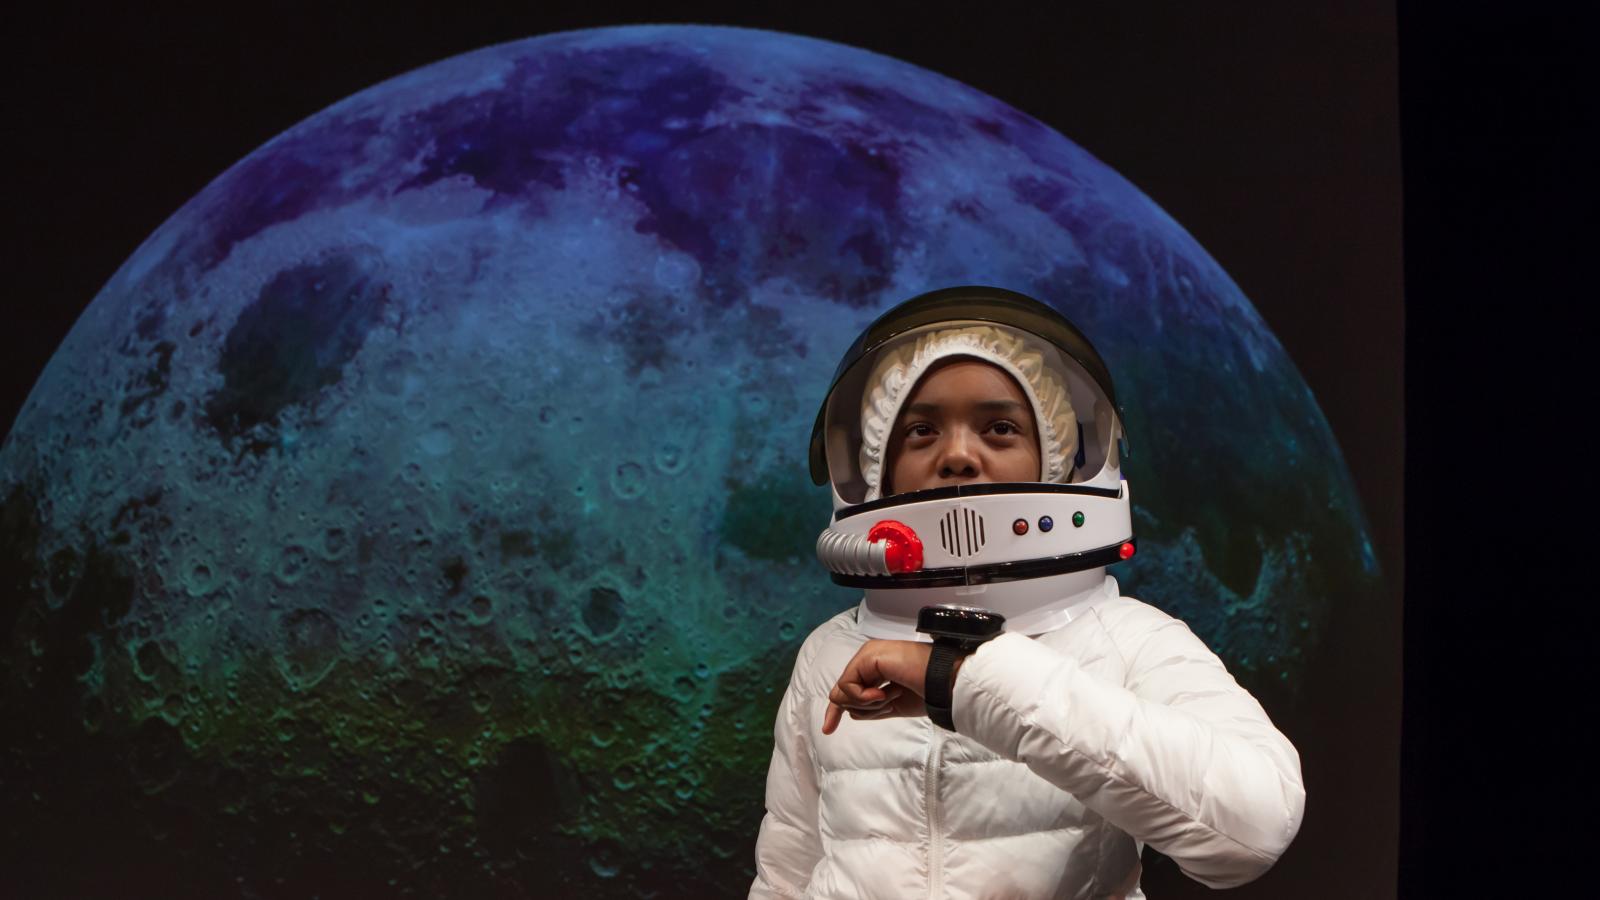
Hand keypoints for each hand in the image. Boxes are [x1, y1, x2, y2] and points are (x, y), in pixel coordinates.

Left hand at [822, 640, 963, 734]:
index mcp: (874, 667)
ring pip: (843, 692)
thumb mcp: (890, 705)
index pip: (846, 689)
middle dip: (863, 708)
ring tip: (892, 695)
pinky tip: (884, 693)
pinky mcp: (868, 657)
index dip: (835, 711)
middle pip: (841, 693)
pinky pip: (849, 686)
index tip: (827, 730)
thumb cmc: (925, 692)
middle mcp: (867, 658)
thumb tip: (843, 710)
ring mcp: (867, 655)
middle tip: (888, 703)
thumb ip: (867, 707)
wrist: (943, 683)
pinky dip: (864, 698)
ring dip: (868, 704)